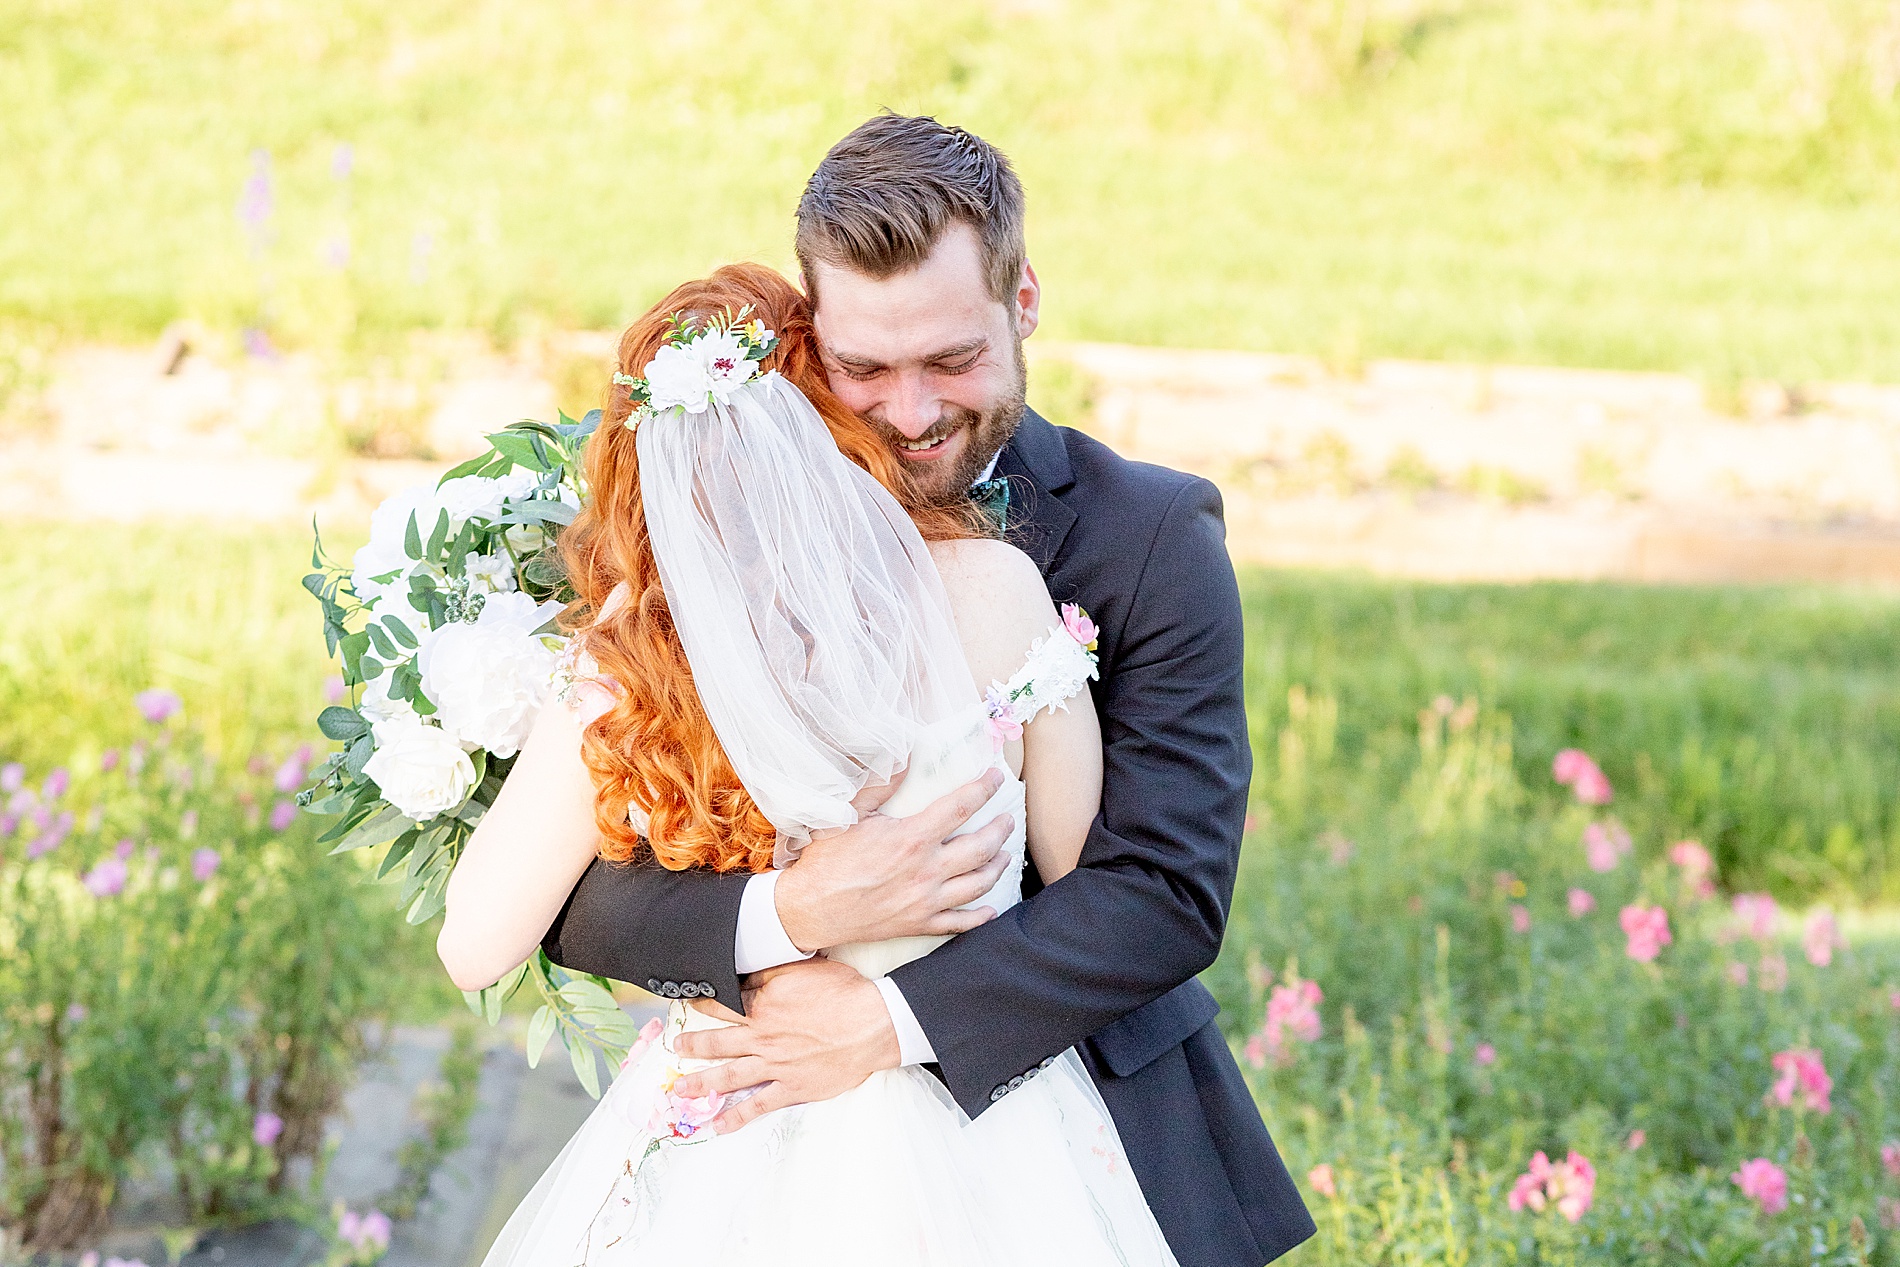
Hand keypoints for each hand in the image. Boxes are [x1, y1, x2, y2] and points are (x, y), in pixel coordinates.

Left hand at [670, 958, 898, 1133]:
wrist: (872, 1024)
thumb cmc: (842, 992)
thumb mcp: (803, 969)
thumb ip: (769, 974)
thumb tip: (743, 973)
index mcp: (762, 1006)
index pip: (722, 1005)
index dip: (701, 1004)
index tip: (686, 1005)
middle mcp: (762, 1038)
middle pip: (717, 1043)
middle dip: (692, 1045)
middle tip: (676, 1049)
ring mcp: (775, 1066)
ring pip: (728, 1076)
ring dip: (701, 1084)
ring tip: (679, 1090)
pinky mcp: (792, 1087)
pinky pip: (758, 1105)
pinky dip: (736, 1116)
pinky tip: (718, 1124)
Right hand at [775, 766, 1012, 951]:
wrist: (810, 908)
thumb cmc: (827, 859)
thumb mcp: (850, 813)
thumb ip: (880, 786)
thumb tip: (904, 759)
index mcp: (912, 838)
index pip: (960, 807)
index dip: (983, 788)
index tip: (995, 777)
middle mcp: (926, 870)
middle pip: (981, 847)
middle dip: (1000, 830)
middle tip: (1008, 819)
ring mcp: (926, 900)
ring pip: (978, 884)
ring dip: (997, 867)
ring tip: (1004, 855)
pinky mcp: (919, 924)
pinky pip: (960, 922)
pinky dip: (981, 915)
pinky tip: (991, 907)